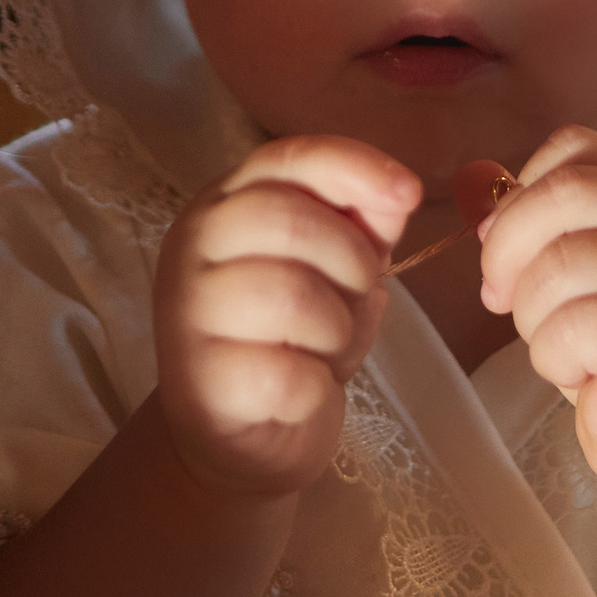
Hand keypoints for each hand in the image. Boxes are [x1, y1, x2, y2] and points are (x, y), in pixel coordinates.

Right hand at [153, 136, 419, 498]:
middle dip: (352, 260)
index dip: (354, 166)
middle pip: (288, 219)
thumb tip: (396, 194)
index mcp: (225, 203)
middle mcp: (193, 246)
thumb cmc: (292, 340)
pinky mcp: (201, 383)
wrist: (239, 438)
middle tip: (359, 295)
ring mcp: (188, 313)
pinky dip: (317, 386)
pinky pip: (286, 373)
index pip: (287, 158)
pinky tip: (303, 390)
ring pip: (290, 295)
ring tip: (326, 348)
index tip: (408, 193)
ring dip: (337, 328)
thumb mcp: (334, 271)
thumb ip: (360, 226)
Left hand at [477, 127, 596, 500]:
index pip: (573, 147)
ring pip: (555, 268)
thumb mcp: (584, 275)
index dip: (520, 194)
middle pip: (561, 193)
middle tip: (500, 298)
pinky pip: (569, 328)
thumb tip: (483, 206)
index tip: (508, 248)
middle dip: (506, 250)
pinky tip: (587, 373)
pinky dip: (555, 360)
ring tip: (564, 347)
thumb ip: (545, 231)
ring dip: (532, 320)